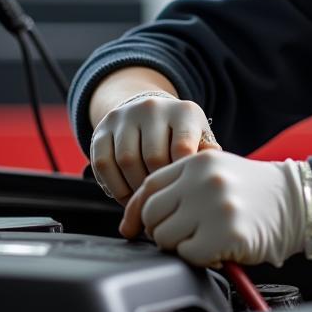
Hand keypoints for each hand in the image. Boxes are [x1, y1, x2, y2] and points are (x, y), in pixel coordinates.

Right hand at [89, 92, 218, 203]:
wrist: (147, 113)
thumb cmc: (180, 136)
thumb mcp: (199, 139)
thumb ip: (206, 155)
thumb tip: (210, 171)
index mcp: (183, 111)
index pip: (182, 149)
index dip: (180, 177)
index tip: (180, 193)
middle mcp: (152, 108)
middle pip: (153, 157)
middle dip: (157, 185)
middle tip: (162, 203)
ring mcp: (124, 117)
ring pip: (126, 161)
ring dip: (134, 189)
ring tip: (145, 201)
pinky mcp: (101, 129)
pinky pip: (103, 164)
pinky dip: (114, 187)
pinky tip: (126, 196)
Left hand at [119, 150, 306, 267]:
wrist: (296, 202)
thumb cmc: (254, 192)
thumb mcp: (217, 172)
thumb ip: (182, 185)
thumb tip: (140, 216)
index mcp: (197, 161)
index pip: (149, 186)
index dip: (135, 210)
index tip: (132, 227)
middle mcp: (204, 181)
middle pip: (152, 214)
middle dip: (160, 231)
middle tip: (183, 235)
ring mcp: (215, 207)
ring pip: (165, 238)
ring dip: (180, 246)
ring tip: (204, 240)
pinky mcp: (226, 235)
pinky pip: (189, 256)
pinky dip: (199, 258)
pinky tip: (217, 249)